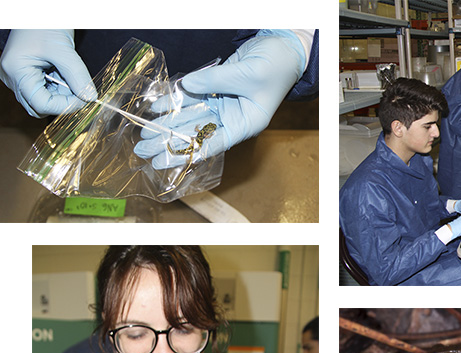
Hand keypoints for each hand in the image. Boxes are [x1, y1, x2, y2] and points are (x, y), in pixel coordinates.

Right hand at [0, 29, 94, 116]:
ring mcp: (18, 78)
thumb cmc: (44, 23)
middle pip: (40, 106)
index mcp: (16, 71)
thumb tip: (90, 98)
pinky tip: (63, 74)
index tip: (84, 99)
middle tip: (79, 89)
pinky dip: (58, 88)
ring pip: (43, 101)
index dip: (65, 106)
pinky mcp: (27, 76)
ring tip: (68, 75)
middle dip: (62, 102)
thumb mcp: (63, 49)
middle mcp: (13, 78)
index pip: (41, 104)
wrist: (40, 11)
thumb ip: (77, 75)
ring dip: (61, 95)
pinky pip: (44, 91)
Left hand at [134, 30, 306, 168]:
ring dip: (166, 124)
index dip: (186, 153)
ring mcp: (223, 104)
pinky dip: (174, 102)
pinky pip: (191, 98)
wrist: (283, 48)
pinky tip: (156, 108)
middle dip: (169, 141)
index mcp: (245, 125)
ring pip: (190, 118)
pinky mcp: (216, 89)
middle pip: (196, 134)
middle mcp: (232, 119)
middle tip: (143, 150)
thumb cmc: (276, 66)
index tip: (163, 161)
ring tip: (143, 134)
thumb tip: (188, 86)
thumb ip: (216, 80)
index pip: (212, 145)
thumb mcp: (248, 75)